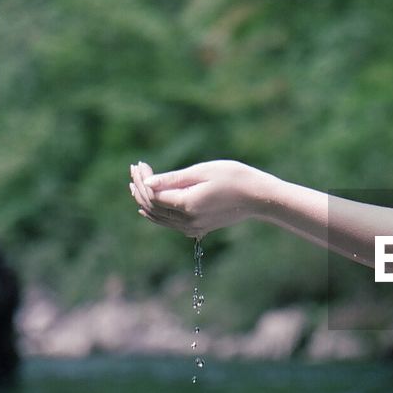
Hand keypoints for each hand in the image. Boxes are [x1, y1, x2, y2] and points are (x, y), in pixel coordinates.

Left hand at [129, 159, 272, 238]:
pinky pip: (169, 224)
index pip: (153, 195)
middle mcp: (187, 221)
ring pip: (159, 218)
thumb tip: (146, 183)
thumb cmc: (234, 178)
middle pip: (152, 208)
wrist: (258, 197)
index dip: (142, 180)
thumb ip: (173, 179)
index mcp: (187, 205)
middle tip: (135, 171)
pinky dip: (156, 214)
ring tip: (135, 185)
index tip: (140, 164)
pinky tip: (148, 206)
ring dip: (145, 201)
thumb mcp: (202, 172)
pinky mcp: (199, 228)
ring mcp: (193, 227)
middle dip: (140, 189)